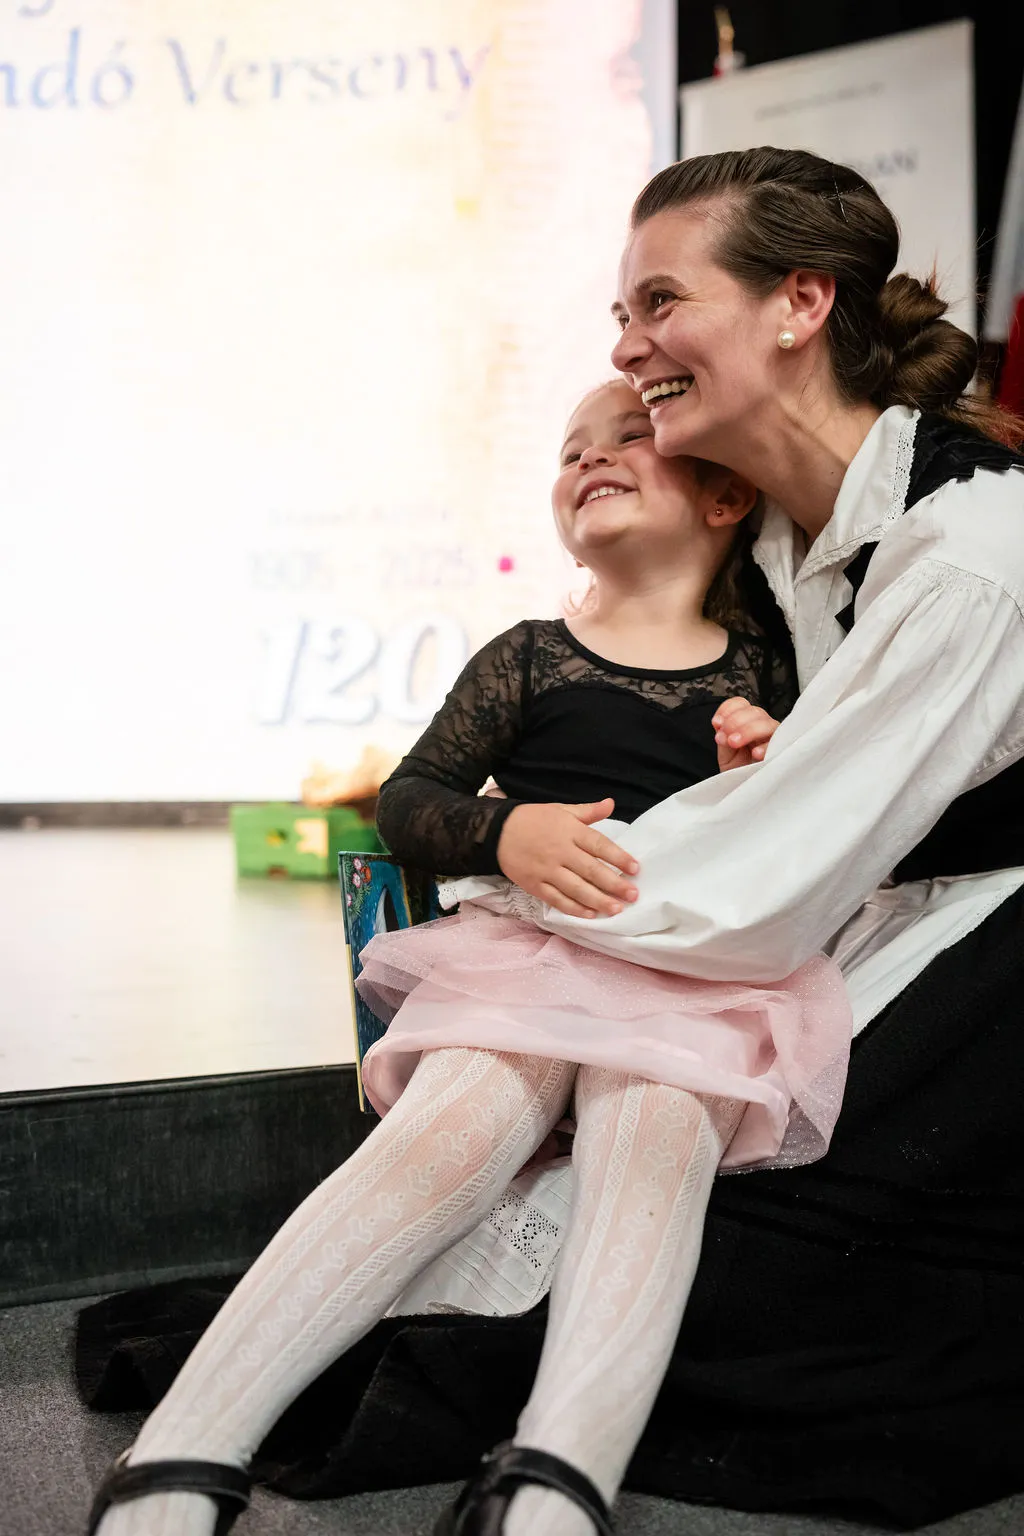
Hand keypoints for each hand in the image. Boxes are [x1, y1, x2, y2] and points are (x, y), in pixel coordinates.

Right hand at [496, 799, 638, 918]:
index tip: (635, 868)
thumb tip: (611, 803)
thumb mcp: (561, 810)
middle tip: (633, 895)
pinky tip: (591, 914)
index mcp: (569, 831)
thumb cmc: (533, 819)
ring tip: (617, 909)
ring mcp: (547, 870)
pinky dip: (574, 908)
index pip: (599, 845)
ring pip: (576, 889)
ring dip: (598, 900)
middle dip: (614, 884)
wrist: (497, 831)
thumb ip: (588, 811)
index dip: (619, 857)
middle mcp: (560, 852)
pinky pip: (557, 900)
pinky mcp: (535, 885)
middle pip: (591, 870)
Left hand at [713, 697, 780, 770]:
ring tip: (734, 743)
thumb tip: (719, 725)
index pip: (741, 704)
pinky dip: (766, 746)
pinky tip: (755, 753)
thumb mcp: (726, 754)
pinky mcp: (782, 751)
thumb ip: (723, 738)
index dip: (728, 709)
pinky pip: (779, 743)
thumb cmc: (738, 770)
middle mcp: (762, 726)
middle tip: (725, 738)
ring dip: (748, 731)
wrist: (745, 789)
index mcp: (747, 722)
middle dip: (736, 722)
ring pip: (767, 724)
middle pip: (754, 711)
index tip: (716, 723)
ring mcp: (774, 737)